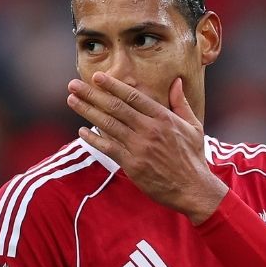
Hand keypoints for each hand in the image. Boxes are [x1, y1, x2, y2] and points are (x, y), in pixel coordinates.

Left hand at [68, 73, 226, 223]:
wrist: (193, 189)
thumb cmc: (193, 158)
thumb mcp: (193, 126)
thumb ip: (181, 103)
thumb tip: (176, 82)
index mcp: (163, 117)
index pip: (133, 96)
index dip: (112, 85)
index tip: (97, 77)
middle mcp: (149, 129)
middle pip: (115, 107)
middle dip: (92, 94)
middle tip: (74, 85)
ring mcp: (140, 147)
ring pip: (108, 124)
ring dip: (87, 111)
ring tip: (72, 101)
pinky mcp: (133, 165)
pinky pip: (108, 148)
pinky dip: (94, 139)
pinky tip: (82, 131)